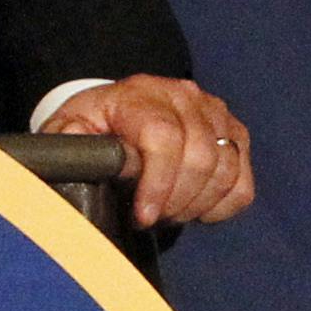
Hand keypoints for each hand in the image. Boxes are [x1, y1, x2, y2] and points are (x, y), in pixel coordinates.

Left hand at [38, 74, 252, 227]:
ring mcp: (215, 113)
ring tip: (168, 212)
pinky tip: (195, 208)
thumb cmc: (98, 124)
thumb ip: (67, 136)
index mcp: (140, 94)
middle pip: (199, 157)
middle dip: (175, 200)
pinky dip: (221, 205)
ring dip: (196, 205)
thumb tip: (73, 145)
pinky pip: (242, 183)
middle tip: (153, 217)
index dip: (157, 183)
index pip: (163, 136)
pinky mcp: (235, 134)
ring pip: (224, 171)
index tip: (142, 216)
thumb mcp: (72, 125)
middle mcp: (184, 96)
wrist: (124, 109)